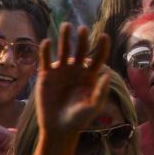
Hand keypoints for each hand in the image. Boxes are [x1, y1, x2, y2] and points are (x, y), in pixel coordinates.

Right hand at [32, 24, 111, 138]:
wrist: (58, 128)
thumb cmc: (79, 119)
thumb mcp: (93, 107)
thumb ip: (100, 91)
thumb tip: (107, 74)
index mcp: (90, 76)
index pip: (98, 57)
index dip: (102, 46)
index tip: (104, 36)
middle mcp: (76, 70)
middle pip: (81, 50)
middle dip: (82, 39)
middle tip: (82, 29)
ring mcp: (61, 71)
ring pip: (64, 50)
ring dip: (65, 38)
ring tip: (66, 26)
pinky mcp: (47, 75)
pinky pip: (46, 60)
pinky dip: (46, 51)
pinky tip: (47, 42)